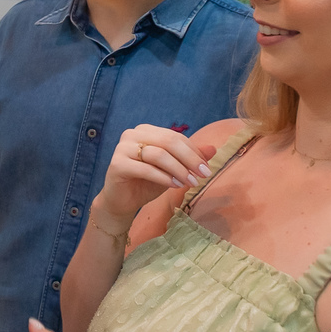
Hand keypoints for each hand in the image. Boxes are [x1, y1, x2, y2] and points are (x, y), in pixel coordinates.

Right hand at [95, 125, 216, 223]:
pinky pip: (146, 169)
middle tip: (204, 175)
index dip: (194, 151)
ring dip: (178, 169)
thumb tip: (213, 148)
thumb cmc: (147, 182)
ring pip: (158, 154)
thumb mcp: (172, 169)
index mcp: (145, 131)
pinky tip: (175, 185)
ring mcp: (122, 148)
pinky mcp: (117, 164)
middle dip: (189, 159)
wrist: (122, 201)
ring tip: (190, 183)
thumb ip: (189, 157)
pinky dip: (163, 177)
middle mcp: (132, 134)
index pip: (175, 137)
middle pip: (168, 141)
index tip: (207, 168)